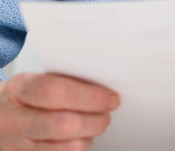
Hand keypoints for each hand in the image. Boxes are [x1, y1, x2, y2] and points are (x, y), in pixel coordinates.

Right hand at [0, 72, 119, 149]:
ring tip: (92, 126)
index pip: (55, 92)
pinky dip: (76, 149)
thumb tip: (103, 88)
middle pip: (63, 125)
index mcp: (18, 91)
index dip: (89, 96)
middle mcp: (14, 121)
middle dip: (95, 120)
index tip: (110, 97)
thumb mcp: (34, 81)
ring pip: (67, 148)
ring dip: (88, 137)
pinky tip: (78, 139)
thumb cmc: (22, 99)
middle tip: (106, 114)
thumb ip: (65, 82)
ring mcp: (16, 147)